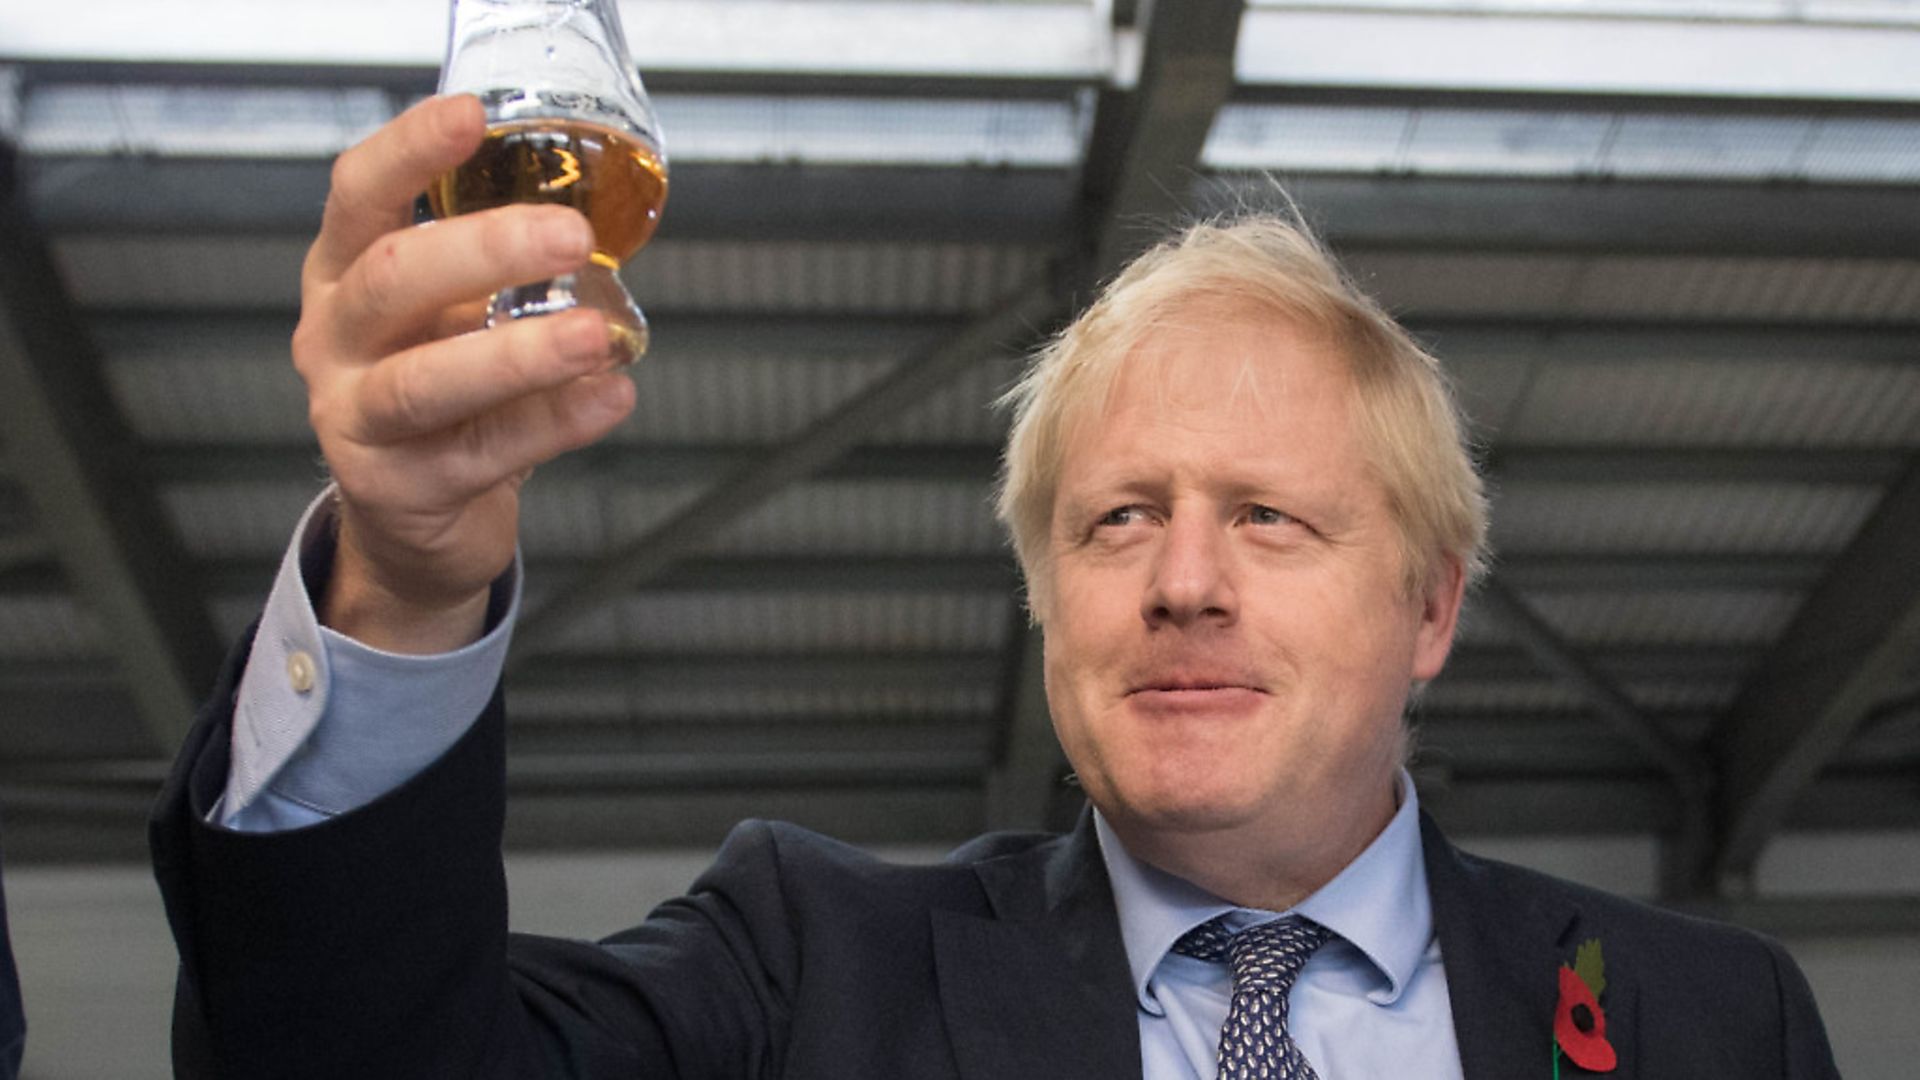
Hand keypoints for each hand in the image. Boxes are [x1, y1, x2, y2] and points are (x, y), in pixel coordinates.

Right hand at [294, 95, 636, 652]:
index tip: (470, 116)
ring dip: (518, 355)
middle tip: (570, 236)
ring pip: (425, 380)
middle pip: (393, 278)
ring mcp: (355, 417)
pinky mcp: (397, 487)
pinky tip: (607, 398)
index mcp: (345, 273)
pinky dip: (553, 424)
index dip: (409, 152)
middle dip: (485, 250)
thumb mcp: (450, 314)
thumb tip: (603, 213)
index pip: (360, 194)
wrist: (413, 519)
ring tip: (592, 336)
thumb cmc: (442, 393)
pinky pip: (481, 452)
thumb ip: (497, 268)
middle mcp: (336, 338)